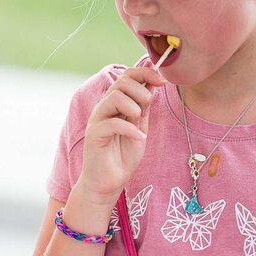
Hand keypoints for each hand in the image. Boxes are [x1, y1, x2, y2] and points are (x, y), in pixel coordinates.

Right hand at [79, 66, 164, 205]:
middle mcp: (104, 108)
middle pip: (121, 81)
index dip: (145, 73)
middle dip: (142, 92)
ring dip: (134, 107)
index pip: (127, 75)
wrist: (109, 182)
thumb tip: (153, 82)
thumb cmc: (123, 156)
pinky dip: (130, 128)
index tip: (162, 81)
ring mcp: (97, 120)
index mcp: (115, 104)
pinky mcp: (93, 135)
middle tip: (146, 110)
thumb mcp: (140, 126)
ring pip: (115, 96)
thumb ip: (144, 106)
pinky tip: (138, 138)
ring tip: (138, 124)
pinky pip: (113, 122)